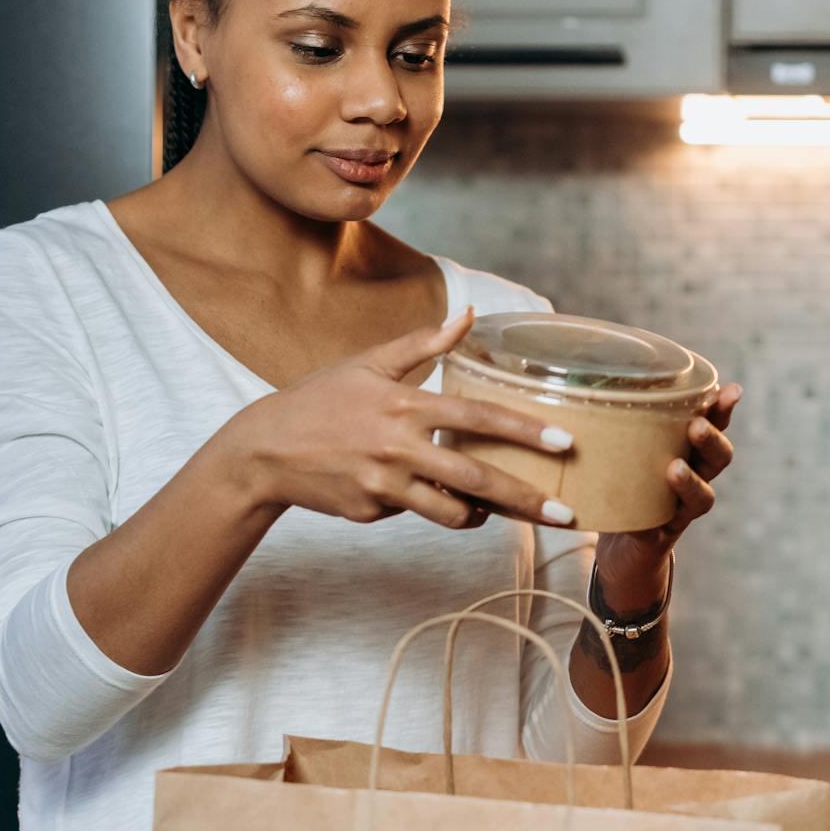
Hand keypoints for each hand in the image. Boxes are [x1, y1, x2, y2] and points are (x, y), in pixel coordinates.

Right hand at [225, 307, 579, 531]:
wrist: (264, 450)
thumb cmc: (320, 400)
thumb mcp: (368, 364)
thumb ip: (423, 344)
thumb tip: (469, 315)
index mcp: (404, 404)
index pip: (478, 416)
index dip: (525, 431)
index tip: (563, 443)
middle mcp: (399, 447)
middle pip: (478, 478)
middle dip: (527, 499)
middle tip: (565, 515)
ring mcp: (385, 486)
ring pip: (451, 511)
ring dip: (480, 514)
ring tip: (496, 511)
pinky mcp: (371, 512)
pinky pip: (413, 513)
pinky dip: (425, 506)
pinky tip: (412, 493)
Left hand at [591, 383, 742, 610]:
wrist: (621, 550)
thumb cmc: (621, 489)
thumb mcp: (622, 451)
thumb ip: (618, 423)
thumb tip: (583, 379)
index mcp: (687, 453)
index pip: (714, 426)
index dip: (723, 410)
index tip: (730, 388)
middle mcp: (692, 481)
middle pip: (719, 460)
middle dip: (712, 441)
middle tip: (697, 425)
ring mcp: (679, 512)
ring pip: (701, 498)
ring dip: (690, 482)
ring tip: (674, 468)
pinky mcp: (657, 538)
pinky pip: (661, 529)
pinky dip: (650, 522)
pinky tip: (642, 516)